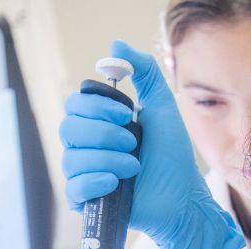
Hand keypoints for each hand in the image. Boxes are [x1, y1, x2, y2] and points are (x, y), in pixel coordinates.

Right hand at [61, 40, 244, 248]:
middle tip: (134, 143)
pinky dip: (94, 182)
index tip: (128, 114)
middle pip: (68, 128)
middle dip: (105, 134)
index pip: (75, 104)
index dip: (98, 107)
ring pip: (72, 158)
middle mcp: (86, 146)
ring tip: (134, 167)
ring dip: (108, 160)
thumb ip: (143, 73)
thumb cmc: (171, 153)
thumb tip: (116, 45)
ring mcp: (84, 173)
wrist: (182, 195)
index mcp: (98, 123)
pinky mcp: (87, 201)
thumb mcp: (162, 105)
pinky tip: (115, 183)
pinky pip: (73, 189)